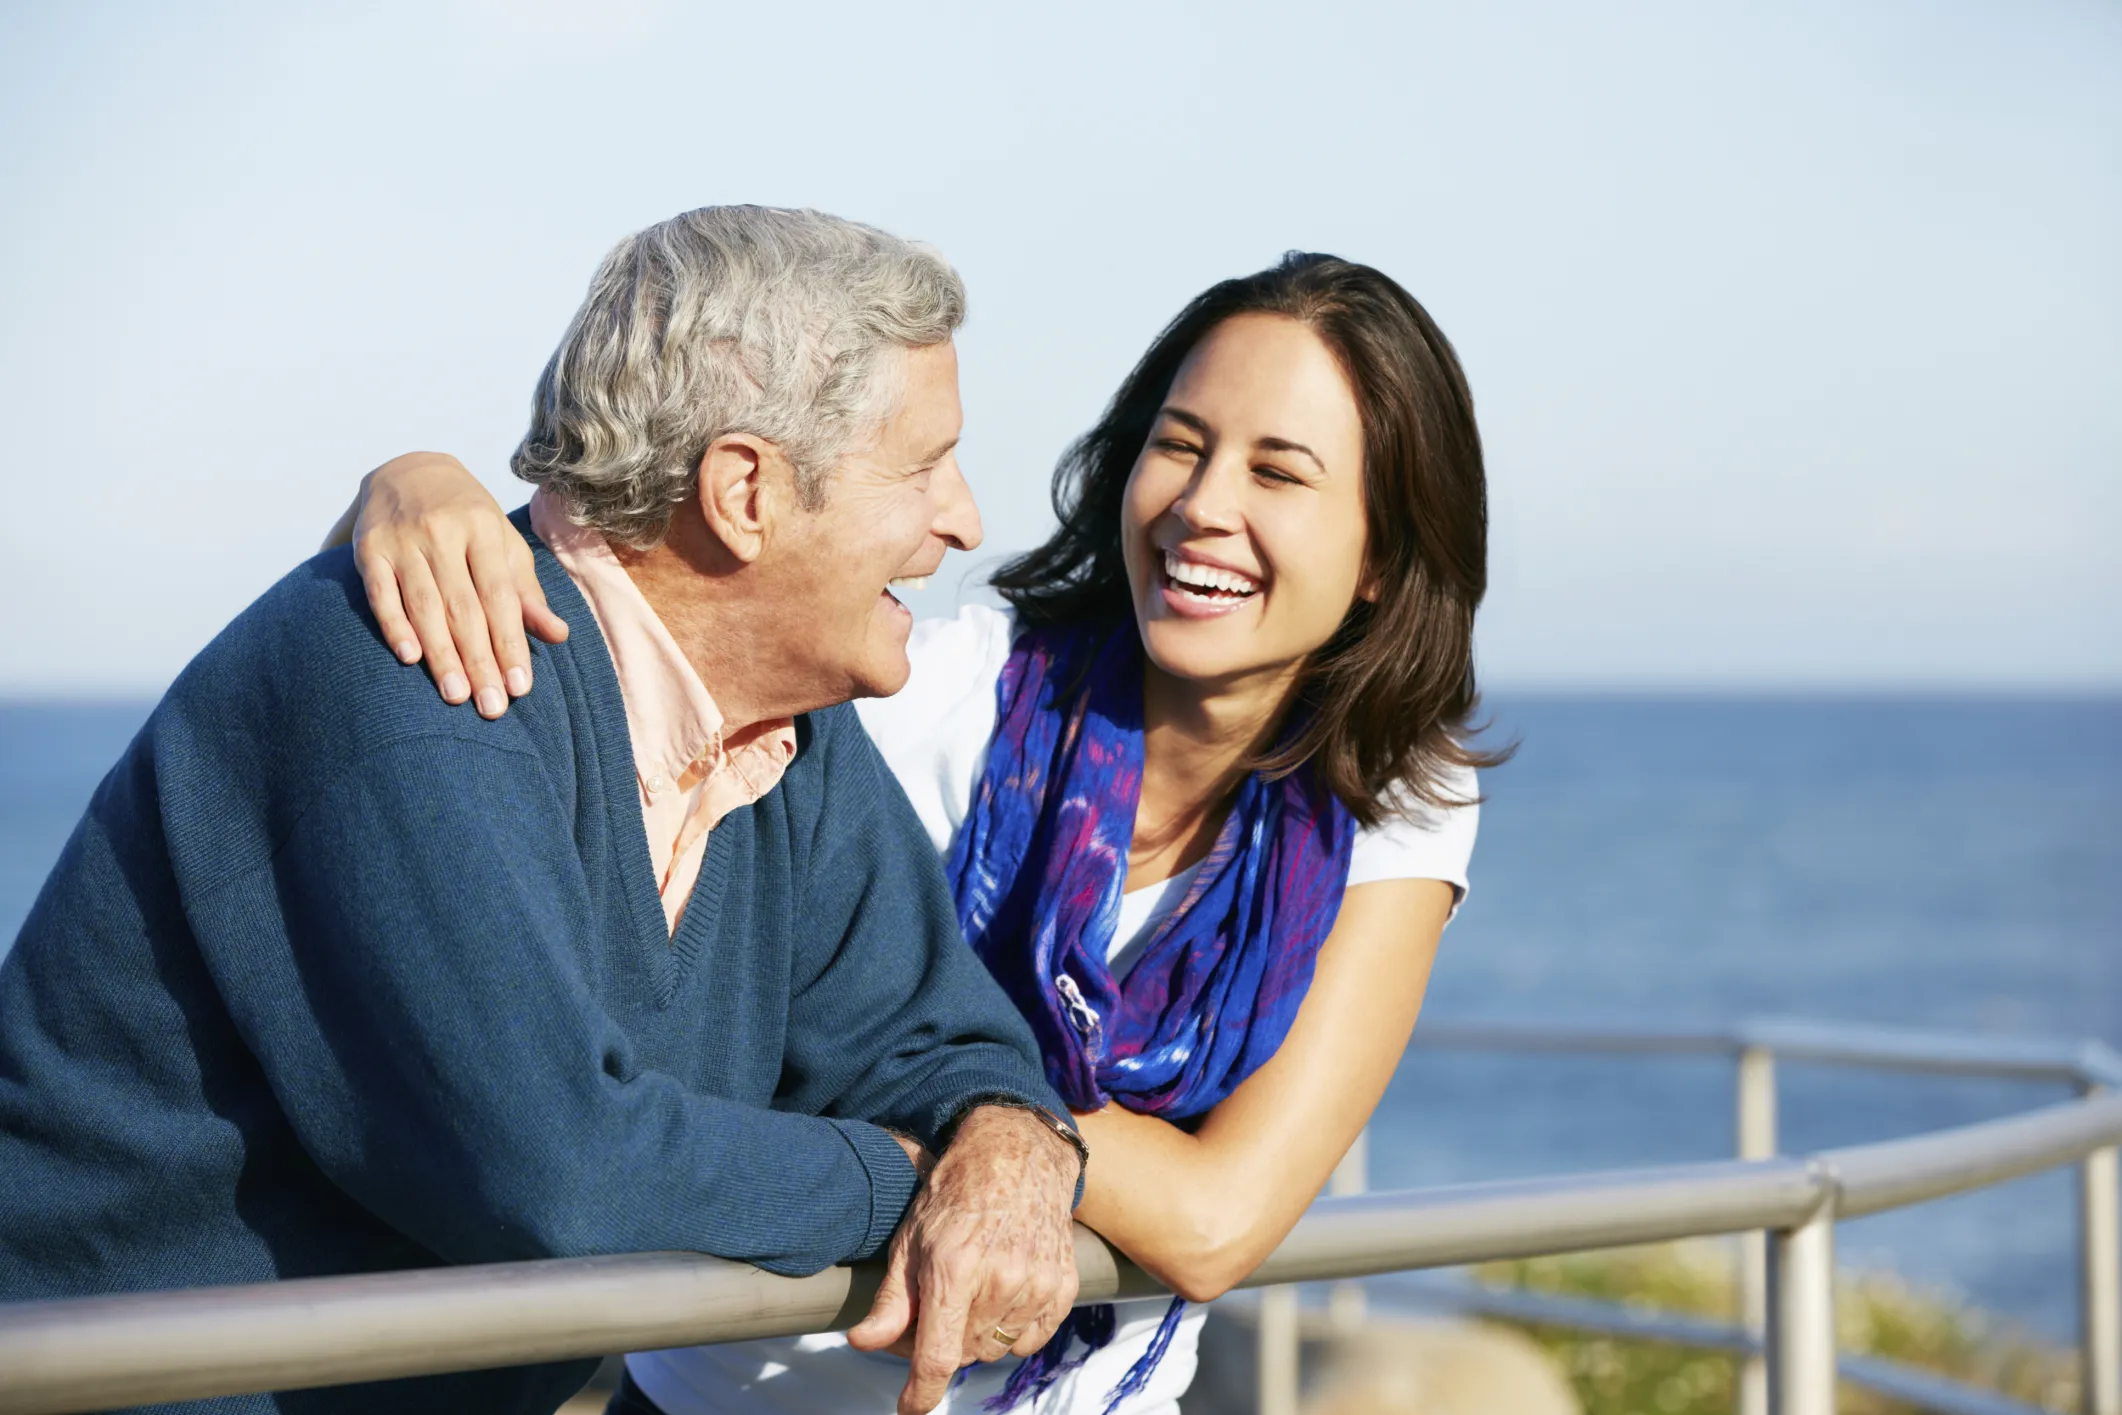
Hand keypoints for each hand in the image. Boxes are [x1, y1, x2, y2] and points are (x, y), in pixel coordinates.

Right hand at [352, 452, 567, 717]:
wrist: (408, 468)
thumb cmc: (467, 518)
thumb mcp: (502, 543)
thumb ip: (526, 591)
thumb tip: (559, 635)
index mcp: (484, 530)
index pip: (501, 596)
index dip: (511, 643)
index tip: (520, 687)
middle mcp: (443, 532)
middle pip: (465, 607)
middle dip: (480, 660)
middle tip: (491, 707)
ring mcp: (403, 539)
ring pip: (425, 604)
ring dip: (441, 654)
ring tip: (456, 695)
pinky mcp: (368, 547)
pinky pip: (380, 592)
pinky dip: (394, 625)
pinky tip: (409, 657)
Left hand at [847, 1107, 1080, 1414]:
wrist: (1018, 1156)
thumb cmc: (956, 1193)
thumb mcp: (911, 1240)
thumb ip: (891, 1300)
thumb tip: (862, 1343)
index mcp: (954, 1269)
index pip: (938, 1356)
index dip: (921, 1392)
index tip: (910, 1408)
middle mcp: (1001, 1280)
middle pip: (965, 1353)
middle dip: (946, 1342)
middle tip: (939, 1306)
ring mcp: (1037, 1284)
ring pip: (997, 1349)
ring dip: (979, 1335)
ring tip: (973, 1291)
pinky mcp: (1062, 1286)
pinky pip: (1031, 1340)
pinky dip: (1013, 1330)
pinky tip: (1003, 1293)